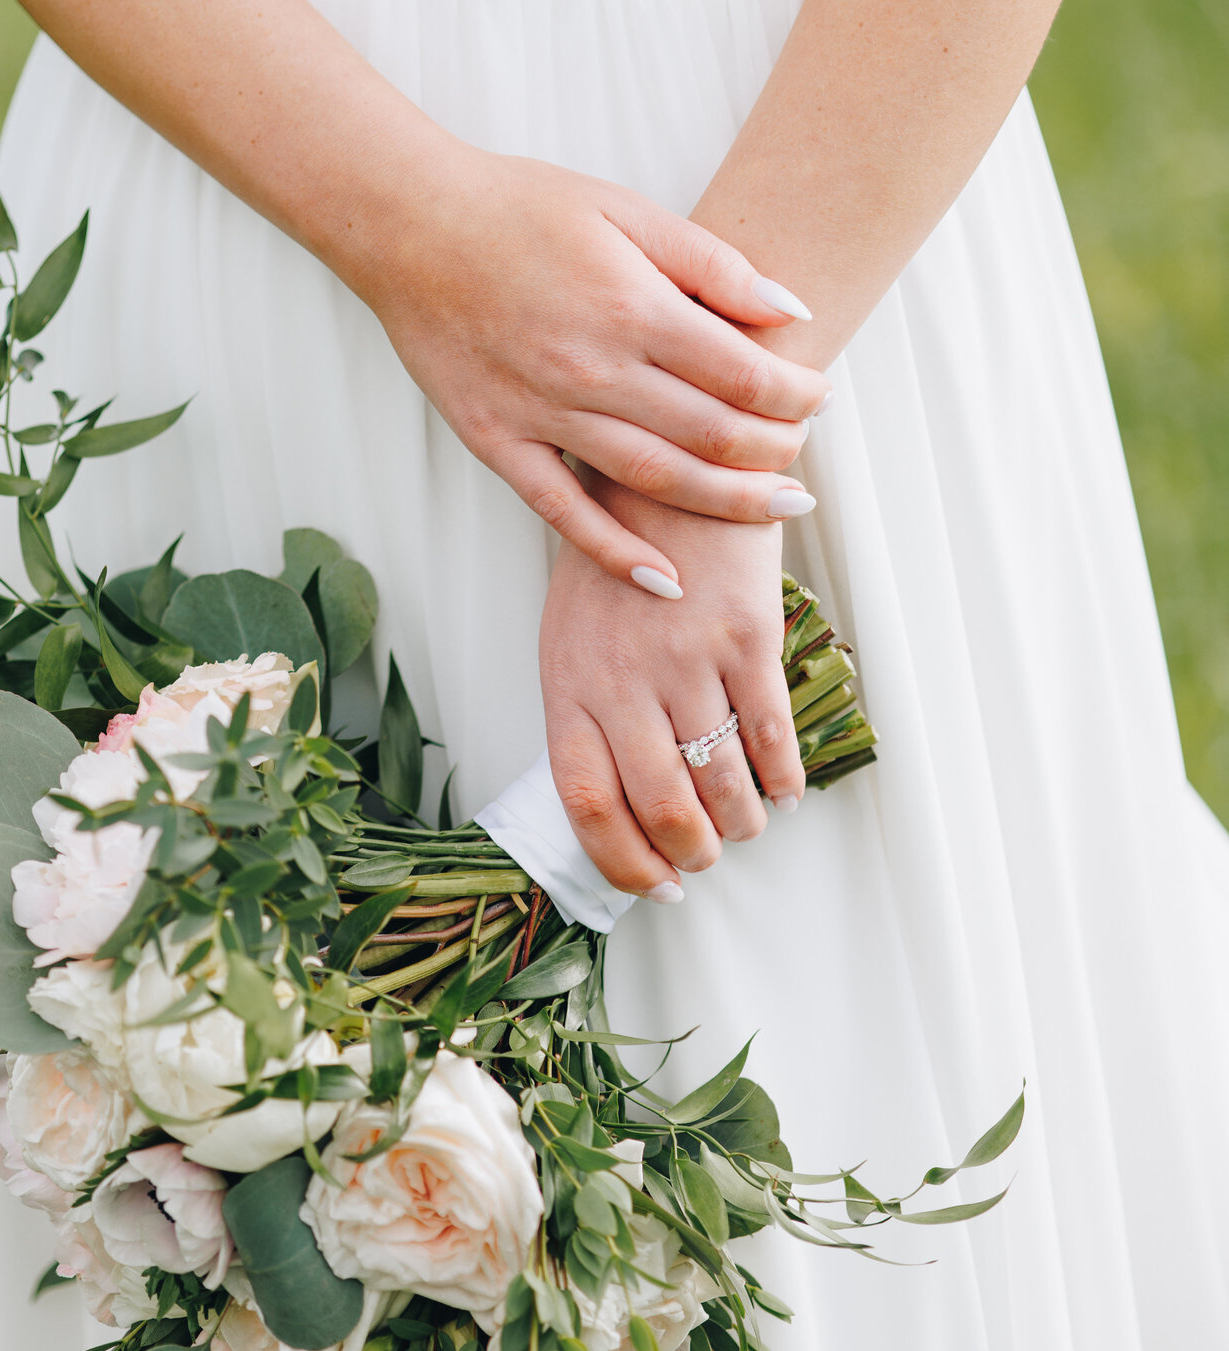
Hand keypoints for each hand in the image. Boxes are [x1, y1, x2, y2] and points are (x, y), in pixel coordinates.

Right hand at [345, 145, 827, 591]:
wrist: (411, 223)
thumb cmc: (520, 208)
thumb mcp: (627, 209)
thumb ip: (713, 263)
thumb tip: (792, 313)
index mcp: (632, 306)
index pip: (743, 373)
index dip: (795, 394)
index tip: (818, 400)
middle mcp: (592, 369)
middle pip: (711, 434)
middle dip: (773, 454)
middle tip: (803, 463)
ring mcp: (541, 412)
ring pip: (652, 479)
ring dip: (723, 505)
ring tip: (775, 514)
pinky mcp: (496, 441)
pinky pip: (562, 511)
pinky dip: (614, 552)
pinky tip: (663, 579)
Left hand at [539, 478, 803, 893]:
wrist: (671, 465)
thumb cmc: (617, 557)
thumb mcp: (572, 632)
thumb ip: (587, 709)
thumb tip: (618, 801)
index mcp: (567, 683)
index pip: (588, 804)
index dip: (623, 861)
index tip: (654, 885)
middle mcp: (622, 679)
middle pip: (660, 805)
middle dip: (690, 852)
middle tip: (706, 858)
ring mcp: (686, 658)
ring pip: (720, 780)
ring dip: (739, 822)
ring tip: (744, 825)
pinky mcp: (746, 636)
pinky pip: (770, 734)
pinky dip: (782, 778)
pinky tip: (784, 790)